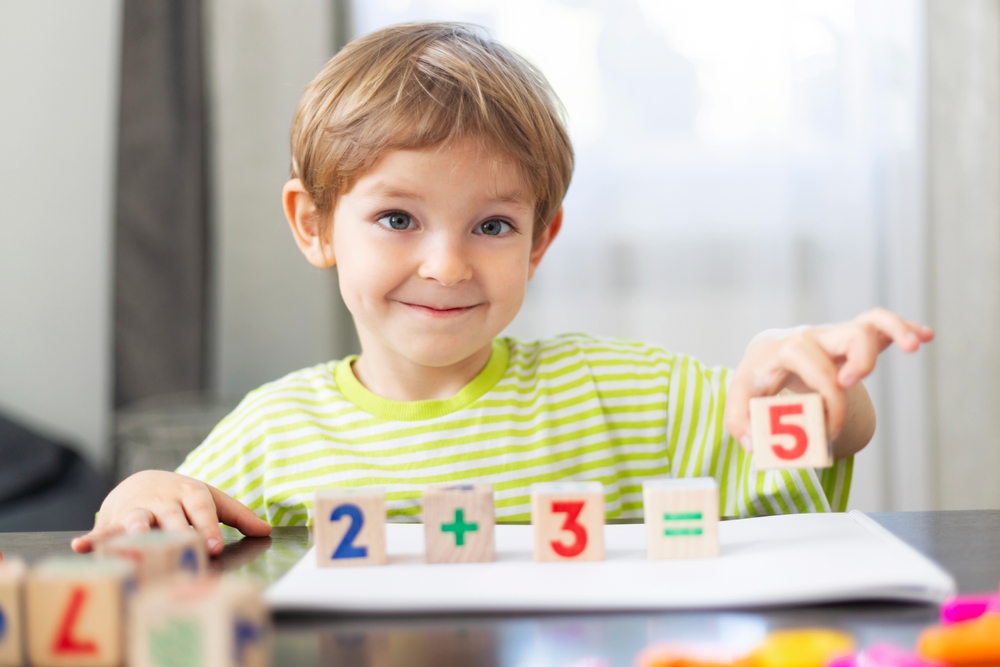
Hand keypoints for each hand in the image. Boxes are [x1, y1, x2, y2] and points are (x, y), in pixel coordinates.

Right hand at [70, 471, 271, 555]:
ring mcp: (139, 509)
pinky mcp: (116, 520)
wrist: (143, 482)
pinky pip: (104, 530)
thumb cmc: (184, 498)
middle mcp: (164, 501)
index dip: (208, 527)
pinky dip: (93, 537)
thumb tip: (267, 531)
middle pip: (171, 516)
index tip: (215, 546)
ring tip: (135, 537)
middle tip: (182, 546)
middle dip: (177, 531)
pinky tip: (82, 546)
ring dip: (136, 528)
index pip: (202, 510)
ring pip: (138, 519)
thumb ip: (239, 516)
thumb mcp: (212, 500)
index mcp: (191, 494)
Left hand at [725, 308, 933, 456]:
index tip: (828, 426)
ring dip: (894, 332)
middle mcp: (814, 338)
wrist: (765, 352)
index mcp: (786, 350)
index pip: (813, 364)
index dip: (828, 395)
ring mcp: (835, 336)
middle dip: (862, 360)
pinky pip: (880, 323)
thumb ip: (739, 423)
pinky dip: (904, 327)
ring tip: (911, 347)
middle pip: (848, 333)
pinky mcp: (851, 339)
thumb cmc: (756, 378)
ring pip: (869, 321)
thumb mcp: (740, 399)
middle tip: (853, 384)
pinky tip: (924, 336)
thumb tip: (756, 445)